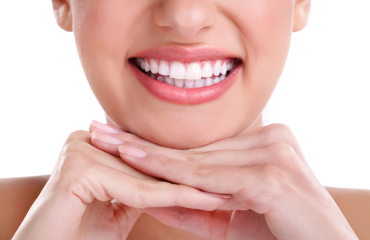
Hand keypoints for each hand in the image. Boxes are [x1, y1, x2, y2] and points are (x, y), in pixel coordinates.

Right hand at [13, 130, 226, 239]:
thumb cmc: (79, 235)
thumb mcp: (117, 205)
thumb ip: (139, 185)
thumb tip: (170, 180)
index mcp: (93, 143)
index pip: (148, 156)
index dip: (185, 168)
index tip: (219, 175)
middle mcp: (85, 140)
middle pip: (152, 163)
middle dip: (194, 175)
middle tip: (232, 180)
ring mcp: (80, 150)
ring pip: (148, 175)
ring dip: (192, 186)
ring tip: (228, 191)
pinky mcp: (78, 170)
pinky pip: (137, 189)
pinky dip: (173, 198)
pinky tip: (206, 199)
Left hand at [92, 122, 357, 239]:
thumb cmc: (281, 234)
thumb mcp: (233, 218)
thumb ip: (198, 206)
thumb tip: (157, 199)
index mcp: (265, 141)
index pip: (202, 148)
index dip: (162, 146)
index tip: (125, 138)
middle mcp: (270, 139)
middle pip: (195, 148)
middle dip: (146, 144)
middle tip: (103, 132)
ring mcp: (272, 153)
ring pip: (197, 159)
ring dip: (150, 156)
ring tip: (110, 146)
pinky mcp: (271, 175)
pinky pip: (209, 176)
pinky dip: (172, 173)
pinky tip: (138, 163)